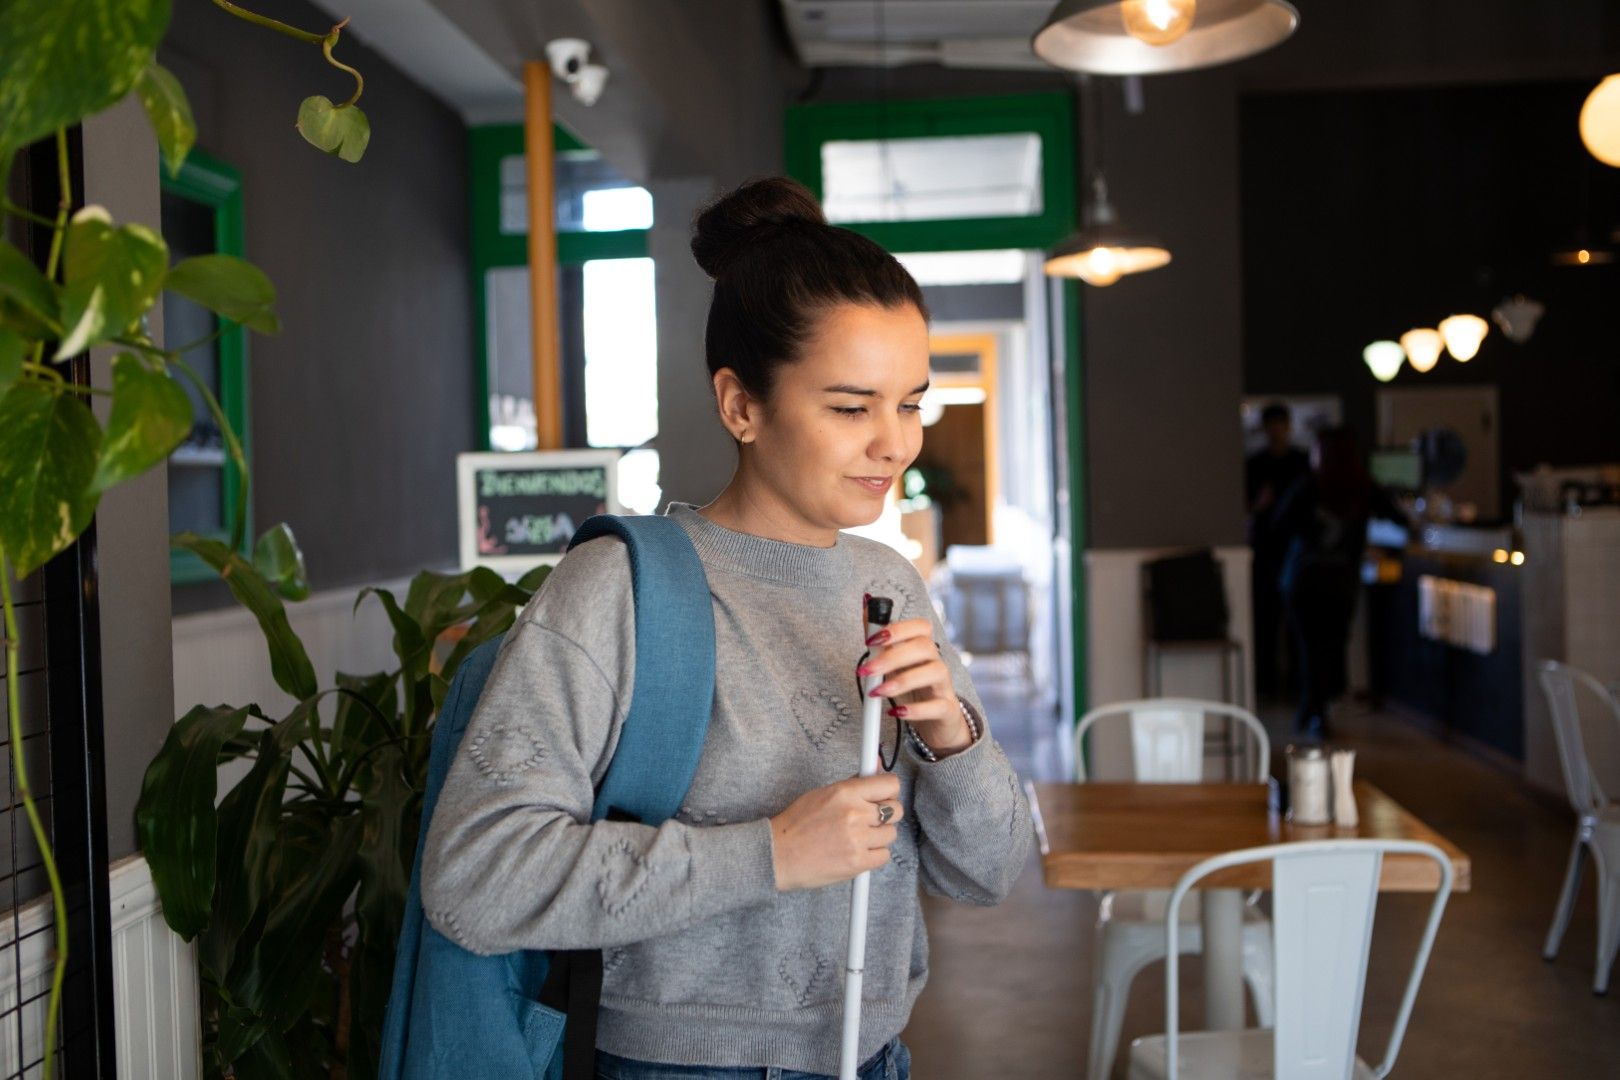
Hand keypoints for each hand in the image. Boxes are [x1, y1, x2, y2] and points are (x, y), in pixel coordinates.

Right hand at [769, 774, 902, 890]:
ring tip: (857, 838)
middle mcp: (855, 813)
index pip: (890, 784)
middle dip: (885, 815)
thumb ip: (854, 782)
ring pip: (891, 834)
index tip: (883, 797)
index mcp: (846, 792)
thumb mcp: (824, 793)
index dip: (889, 791)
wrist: (779, 855)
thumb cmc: (797, 824)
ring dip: (878, 837)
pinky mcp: (858, 862)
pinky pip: (884, 856)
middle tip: (869, 820)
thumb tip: (876, 764)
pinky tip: (857, 852)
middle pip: (896, 810)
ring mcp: (858, 839)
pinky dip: (873, 855)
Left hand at [859, 617, 972, 755]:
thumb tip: (866, 601)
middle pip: (924, 647)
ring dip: (903, 681)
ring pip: (935, 671)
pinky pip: (938, 706)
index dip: (897, 629)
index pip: (920, 626)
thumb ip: (879, 636)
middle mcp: (936, 662)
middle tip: (866, 671)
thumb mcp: (892, 661)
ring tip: (878, 692)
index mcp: (923, 647)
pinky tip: (897, 712)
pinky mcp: (947, 709)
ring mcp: (944, 685)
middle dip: (892, 656)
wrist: (935, 721)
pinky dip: (916, 709)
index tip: (870, 641)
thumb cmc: (911, 686)